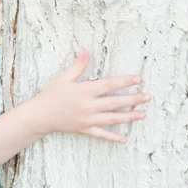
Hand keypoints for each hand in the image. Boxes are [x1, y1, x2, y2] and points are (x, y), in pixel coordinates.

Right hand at [31, 47, 149, 142]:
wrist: (40, 115)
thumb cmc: (51, 95)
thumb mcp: (64, 77)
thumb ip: (78, 65)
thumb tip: (85, 49)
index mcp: (84, 91)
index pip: (109, 85)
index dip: (124, 81)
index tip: (138, 79)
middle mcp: (88, 106)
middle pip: (115, 102)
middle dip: (133, 99)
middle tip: (147, 97)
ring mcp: (87, 120)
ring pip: (112, 119)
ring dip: (129, 117)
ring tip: (143, 114)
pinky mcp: (84, 129)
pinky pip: (101, 135)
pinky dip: (113, 137)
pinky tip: (124, 138)